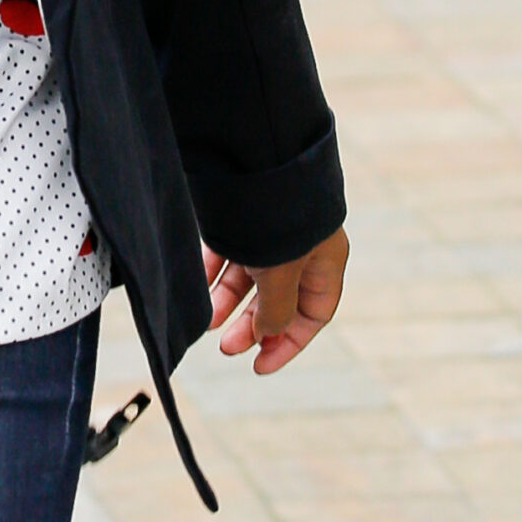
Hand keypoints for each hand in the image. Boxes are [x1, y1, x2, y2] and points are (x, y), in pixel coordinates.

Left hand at [204, 226, 348, 373]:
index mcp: (323, 260)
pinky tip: (197, 284)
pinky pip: (225, 252)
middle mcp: (299, 248)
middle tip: (226, 346)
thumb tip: (266, 335)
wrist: (249, 156)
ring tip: (206, 319)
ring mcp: (268, 232)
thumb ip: (277, 311)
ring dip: (227, 302)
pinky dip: (211, 271)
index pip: (313, 314)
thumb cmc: (276, 213)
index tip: (259, 365)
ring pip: (248, 278)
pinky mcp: (240, 217)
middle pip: (277, 300)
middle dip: (251, 326)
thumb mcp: (282, 274)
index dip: (288, 343)